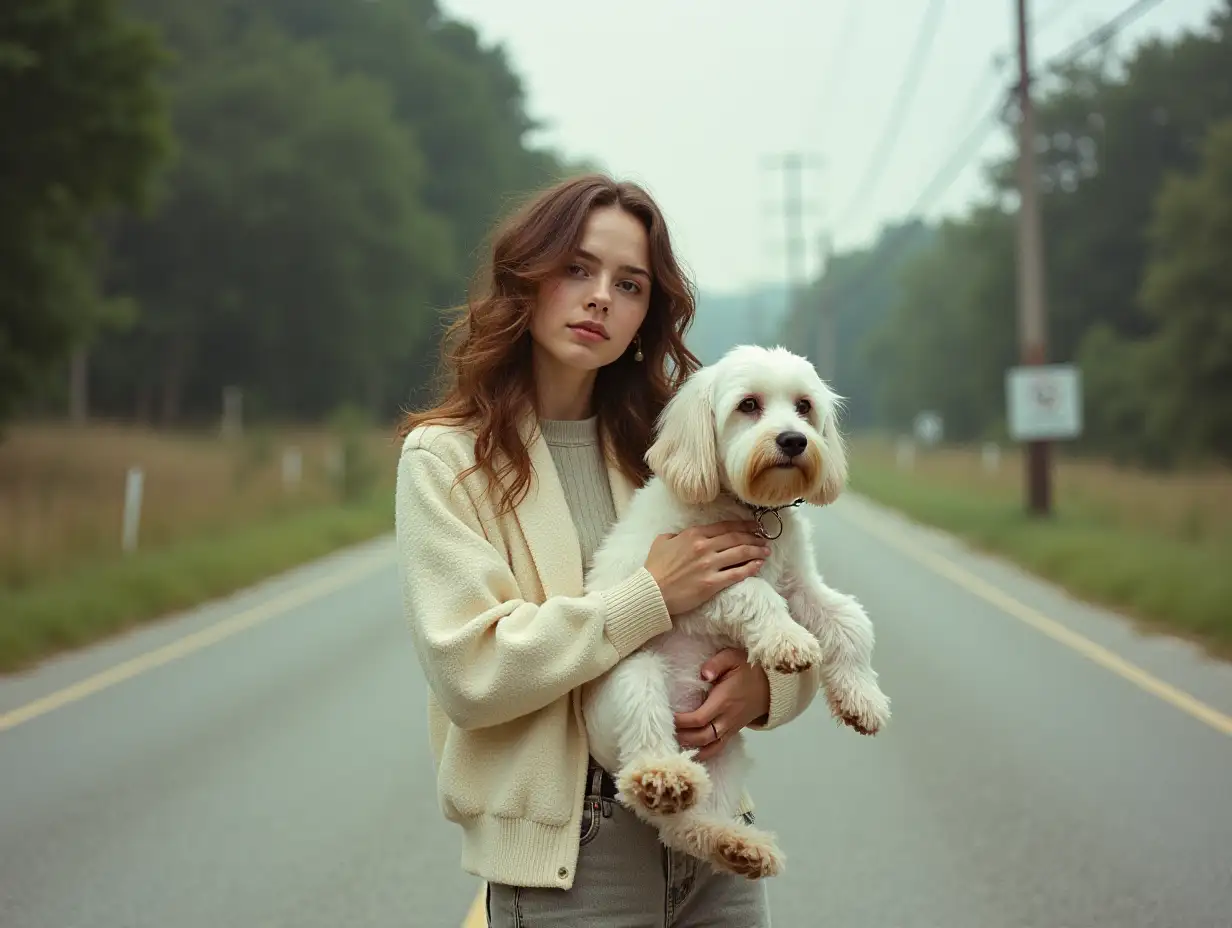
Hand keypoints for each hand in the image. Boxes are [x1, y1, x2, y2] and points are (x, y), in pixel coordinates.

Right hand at [645, 521, 769, 615]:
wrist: (651, 592)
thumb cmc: (654, 568)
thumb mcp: (662, 542)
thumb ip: (677, 535)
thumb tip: (684, 535)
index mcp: (693, 535)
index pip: (725, 526)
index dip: (742, 525)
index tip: (753, 526)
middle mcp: (704, 547)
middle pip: (736, 538)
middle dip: (753, 537)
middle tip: (763, 538)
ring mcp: (709, 565)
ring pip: (740, 554)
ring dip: (756, 551)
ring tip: (766, 551)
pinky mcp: (712, 583)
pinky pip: (737, 574)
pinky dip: (750, 568)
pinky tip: (759, 565)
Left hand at [674, 648, 771, 761]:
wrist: (771, 686)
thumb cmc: (748, 670)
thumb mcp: (733, 657)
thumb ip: (716, 664)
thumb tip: (704, 674)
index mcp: (725, 701)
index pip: (700, 718)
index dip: (682, 721)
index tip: (668, 716)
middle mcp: (727, 719)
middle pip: (702, 737)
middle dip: (682, 737)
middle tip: (665, 731)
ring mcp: (731, 728)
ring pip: (710, 747)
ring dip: (691, 749)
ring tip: (674, 745)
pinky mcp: (732, 733)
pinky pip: (717, 748)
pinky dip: (703, 754)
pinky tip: (689, 753)